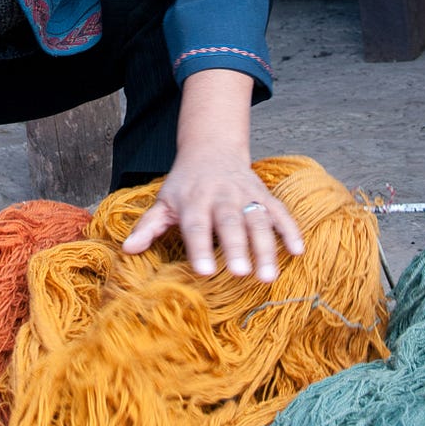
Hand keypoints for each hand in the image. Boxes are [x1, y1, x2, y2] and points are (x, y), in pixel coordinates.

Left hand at [122, 154, 302, 281]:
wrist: (212, 149)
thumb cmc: (185, 184)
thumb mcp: (164, 201)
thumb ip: (148, 226)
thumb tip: (127, 249)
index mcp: (194, 200)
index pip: (196, 225)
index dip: (200, 247)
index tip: (204, 271)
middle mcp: (222, 196)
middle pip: (230, 222)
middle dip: (236, 247)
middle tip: (240, 274)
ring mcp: (246, 196)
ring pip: (258, 220)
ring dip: (266, 247)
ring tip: (269, 276)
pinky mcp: (265, 197)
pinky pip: (281, 212)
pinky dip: (290, 230)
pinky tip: (297, 252)